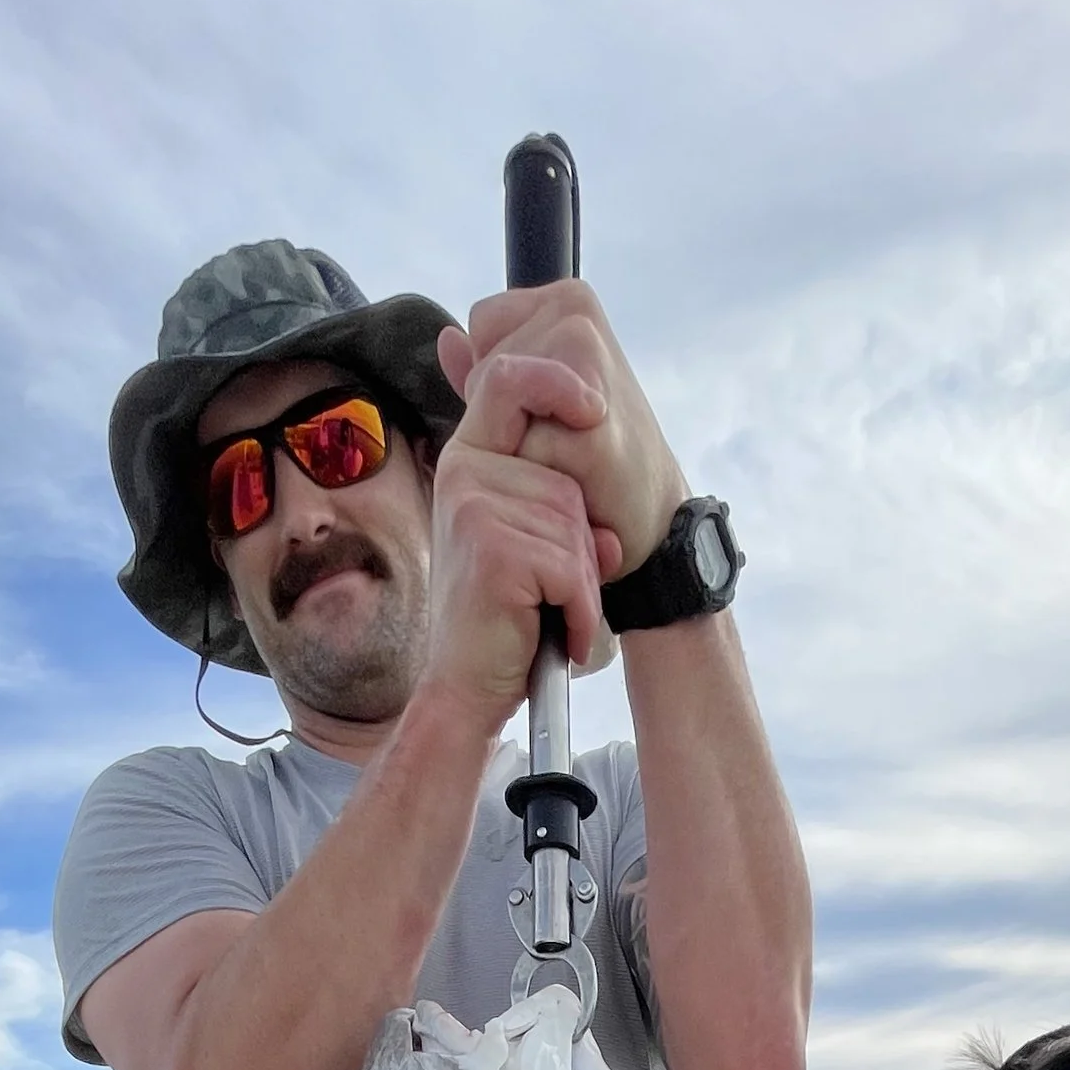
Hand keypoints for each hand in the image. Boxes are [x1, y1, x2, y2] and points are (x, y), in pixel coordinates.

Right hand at [421, 412, 610, 735]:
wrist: (469, 689)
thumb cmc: (503, 618)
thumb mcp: (532, 545)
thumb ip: (557, 502)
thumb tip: (606, 495)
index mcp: (468, 460)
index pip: (508, 381)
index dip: (553, 380)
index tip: (593, 405)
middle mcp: (463, 474)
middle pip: (565, 482)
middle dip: (580, 545)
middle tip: (554, 593)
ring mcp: (473, 508)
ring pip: (573, 528)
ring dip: (581, 584)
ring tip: (550, 614)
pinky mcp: (492, 550)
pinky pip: (570, 567)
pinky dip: (579, 609)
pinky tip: (559, 633)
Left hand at [440, 281, 690, 590]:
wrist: (655, 517)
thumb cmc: (596, 458)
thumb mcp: (538, 401)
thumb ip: (490, 368)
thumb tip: (446, 338)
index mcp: (567, 302)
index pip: (483, 323)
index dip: (498, 378)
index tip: (548, 409)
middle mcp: (576, 319)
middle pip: (485, 370)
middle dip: (509, 418)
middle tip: (563, 443)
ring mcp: (583, 367)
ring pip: (498, 407)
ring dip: (521, 451)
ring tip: (565, 462)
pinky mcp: (589, 426)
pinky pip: (522, 453)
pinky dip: (539, 483)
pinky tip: (577, 487)